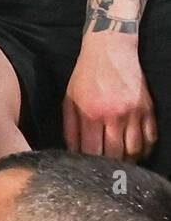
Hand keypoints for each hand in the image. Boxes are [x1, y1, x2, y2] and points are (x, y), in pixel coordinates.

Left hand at [64, 33, 155, 161]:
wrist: (110, 50)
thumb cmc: (85, 76)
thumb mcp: (69, 99)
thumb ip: (70, 128)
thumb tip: (72, 153)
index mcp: (92, 113)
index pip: (93, 151)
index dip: (89, 164)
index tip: (87, 169)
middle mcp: (115, 115)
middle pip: (116, 154)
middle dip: (109, 166)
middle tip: (104, 170)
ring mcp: (135, 113)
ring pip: (135, 150)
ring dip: (128, 161)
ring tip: (119, 163)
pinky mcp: (148, 109)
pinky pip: (151, 138)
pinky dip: (144, 149)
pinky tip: (135, 151)